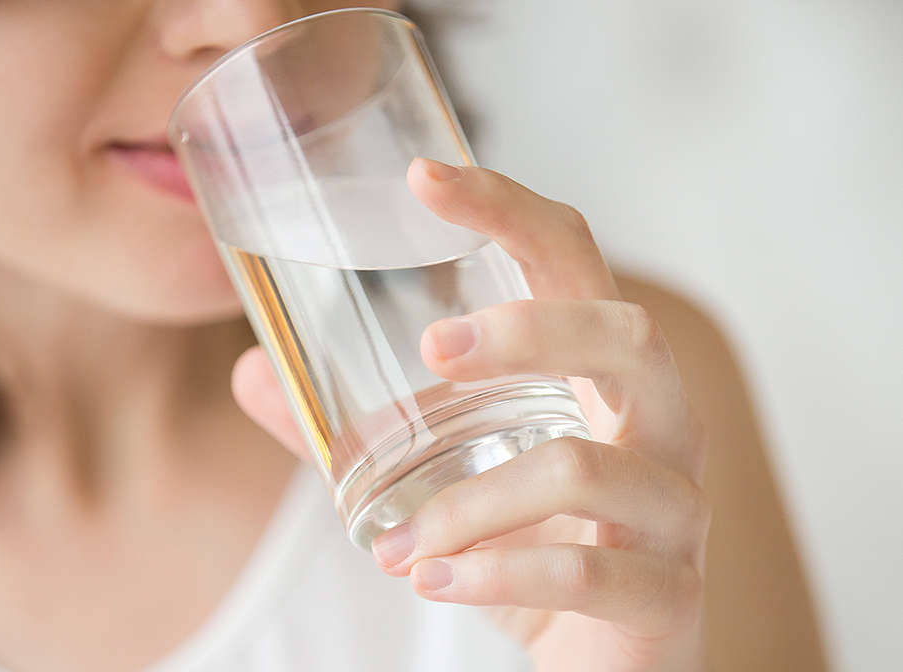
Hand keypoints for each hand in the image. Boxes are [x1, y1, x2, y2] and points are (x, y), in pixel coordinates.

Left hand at [233, 158, 709, 670]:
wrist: (596, 665)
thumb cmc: (528, 547)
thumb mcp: (442, 477)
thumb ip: (356, 431)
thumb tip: (252, 372)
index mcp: (601, 378)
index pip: (572, 262)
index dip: (509, 207)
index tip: (424, 178)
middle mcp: (657, 425)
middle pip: (625, 333)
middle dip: (527, 328)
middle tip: (430, 348)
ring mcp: (674, 510)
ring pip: (582, 468)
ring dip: (468, 504)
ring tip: (393, 545)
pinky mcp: (668, 596)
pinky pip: (584, 572)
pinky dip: (495, 574)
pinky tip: (432, 580)